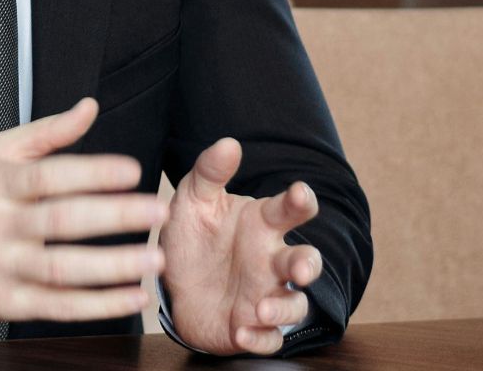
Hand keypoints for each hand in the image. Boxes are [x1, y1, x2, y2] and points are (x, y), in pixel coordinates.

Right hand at [0, 98, 168, 322]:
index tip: (132, 172)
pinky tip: (132, 296)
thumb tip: (88, 108)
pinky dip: (99, 305)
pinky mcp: (8, 304)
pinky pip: (59, 306)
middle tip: (157, 211)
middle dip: (116, 216)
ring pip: (63, 269)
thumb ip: (46, 132)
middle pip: (62, 221)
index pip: (49, 176)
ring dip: (114, 266)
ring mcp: (2, 268)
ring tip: (153, 258)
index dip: (93, 173)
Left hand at [160, 137, 322, 354]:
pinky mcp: (252, 327)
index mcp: (262, 223)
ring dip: (283, 307)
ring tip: (260, 308)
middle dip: (308, 264)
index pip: (291, 209)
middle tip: (300, 267)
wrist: (173, 286)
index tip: (299, 193)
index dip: (301, 200)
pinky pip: (269, 339)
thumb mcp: (193, 201)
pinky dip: (261, 338)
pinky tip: (243, 332)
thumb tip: (229, 143)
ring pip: (295, 304)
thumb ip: (209, 172)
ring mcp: (265, 294)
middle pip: (306, 259)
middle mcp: (271, 259)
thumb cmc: (195, 238)